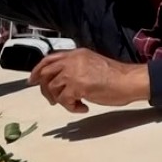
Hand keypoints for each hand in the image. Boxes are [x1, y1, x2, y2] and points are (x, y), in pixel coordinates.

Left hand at [27, 49, 149, 113]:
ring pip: (53, 89)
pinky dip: (71, 108)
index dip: (37, 70)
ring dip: (62, 101)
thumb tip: (59, 81)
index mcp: (75, 54)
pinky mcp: (77, 86)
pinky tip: (83, 108)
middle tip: (53, 101)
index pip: (48, 59)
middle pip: (45, 74)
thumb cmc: (115, 76)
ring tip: (76, 104)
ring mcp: (73, 72)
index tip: (32, 81)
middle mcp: (71, 60)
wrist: (130, 81)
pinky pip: (64, 100)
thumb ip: (75, 68)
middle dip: (45, 89)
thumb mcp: (91, 64)